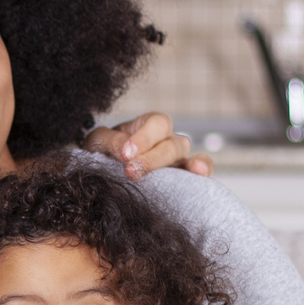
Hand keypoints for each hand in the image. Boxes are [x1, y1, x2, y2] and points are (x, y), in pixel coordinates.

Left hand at [82, 111, 215, 180]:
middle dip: (152, 159)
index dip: (144, 137)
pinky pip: (199, 173)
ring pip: (185, 159)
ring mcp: (178, 160)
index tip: (126, 153)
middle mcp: (168, 139)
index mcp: (150, 124)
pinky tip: (200, 173)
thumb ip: (111, 141)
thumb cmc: (104, 150)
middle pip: (170, 145)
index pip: (157, 124)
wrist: (104, 171)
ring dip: (180, 167)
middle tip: (131, 171)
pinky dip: (204, 170)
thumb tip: (125, 151)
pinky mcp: (182, 180)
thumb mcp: (99, 140)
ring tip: (184, 171)